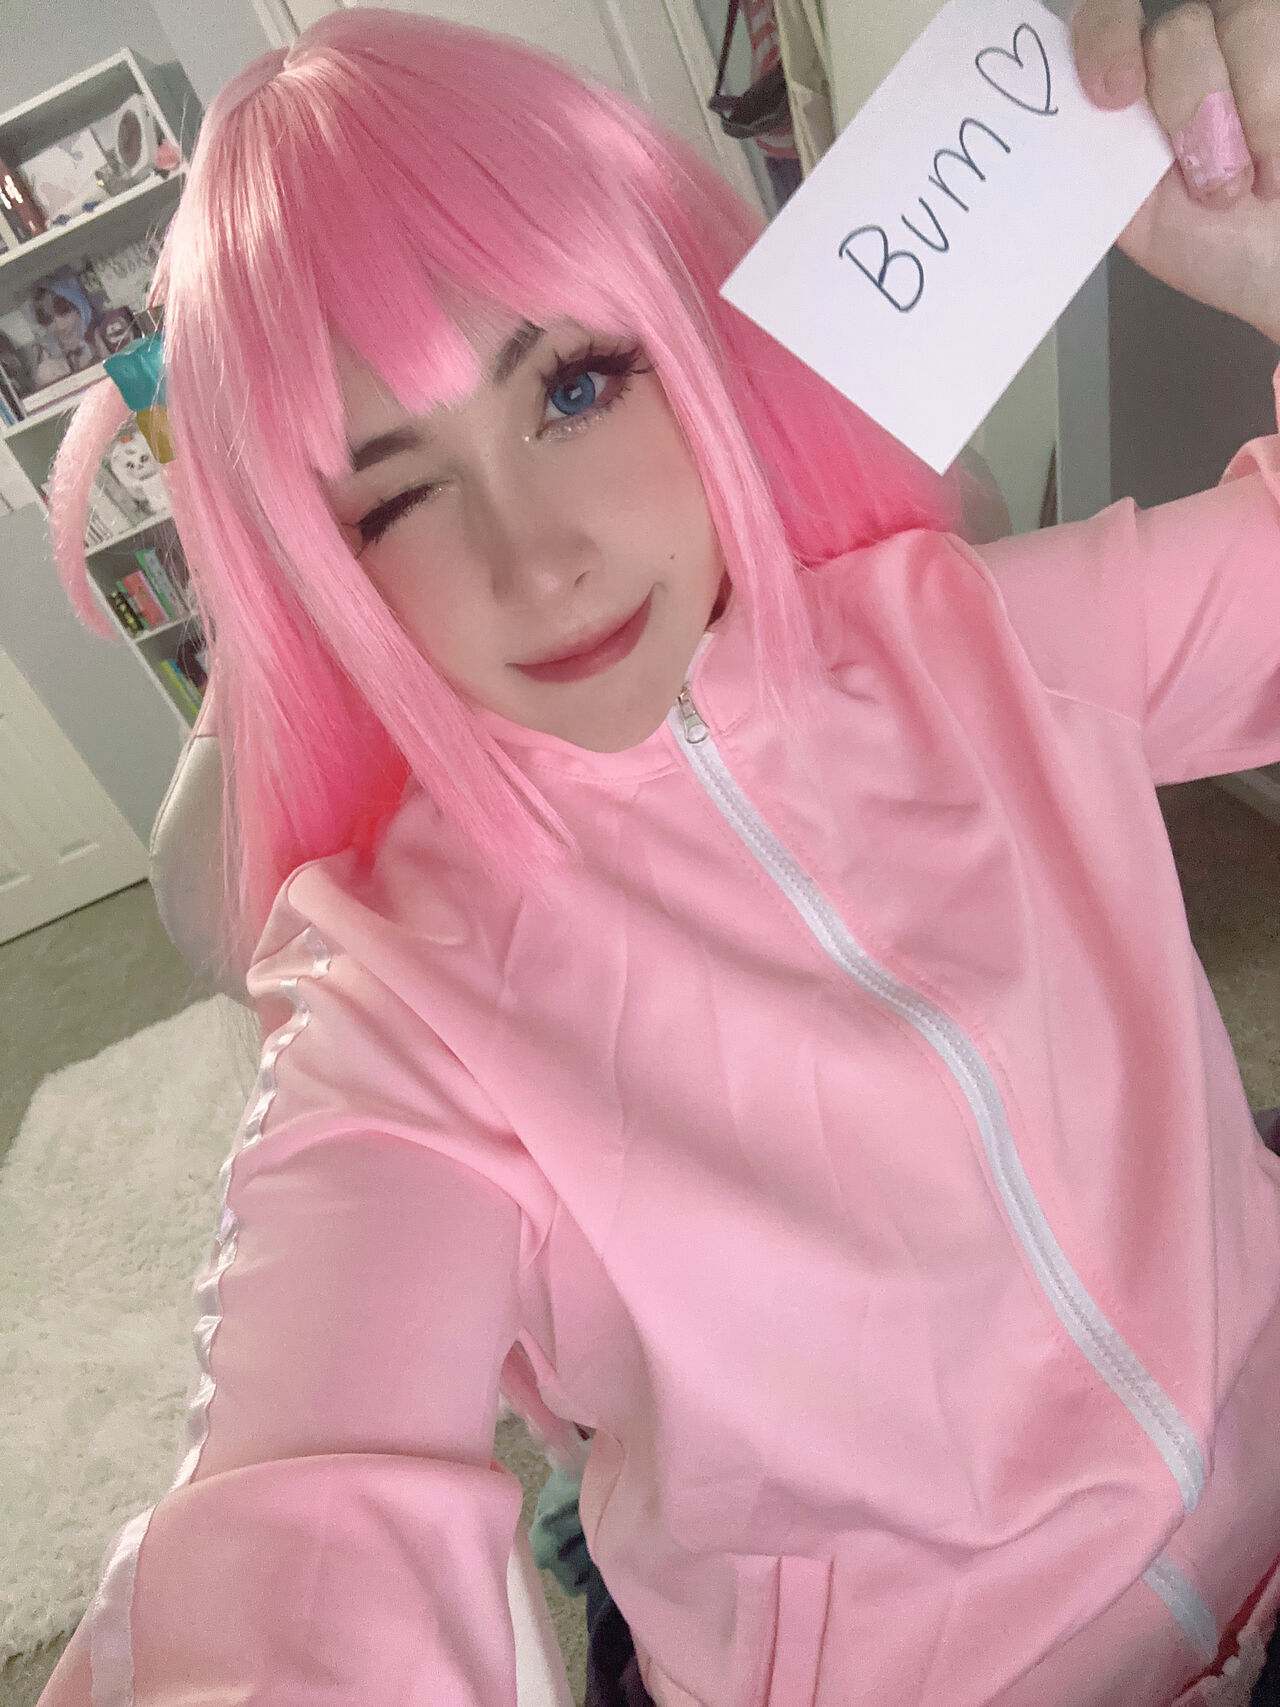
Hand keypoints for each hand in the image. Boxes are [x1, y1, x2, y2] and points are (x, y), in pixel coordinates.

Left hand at [1071, 0, 1279, 342]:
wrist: (1273, 263)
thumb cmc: (1212, 240)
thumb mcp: (1140, 218)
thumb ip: (1098, 170)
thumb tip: (1050, 145)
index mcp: (1130, 85)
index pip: (1101, 21)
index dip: (1104, 39)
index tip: (1114, 96)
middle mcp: (1183, 50)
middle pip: (1175, 28)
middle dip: (1190, 100)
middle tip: (1204, 176)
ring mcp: (1242, 38)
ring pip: (1240, 22)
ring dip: (1246, 116)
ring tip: (1243, 187)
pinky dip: (1274, 112)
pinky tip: (1274, 169)